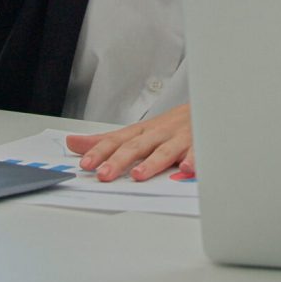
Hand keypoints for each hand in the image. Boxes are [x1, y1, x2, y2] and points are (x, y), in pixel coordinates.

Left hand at [65, 103, 194, 181]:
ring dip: (152, 162)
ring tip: (138, 175)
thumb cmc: (170, 126)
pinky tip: (187, 169)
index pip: (117, 140)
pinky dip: (194, 160)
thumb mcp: (137, 131)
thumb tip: (73, 143)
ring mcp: (179, 138)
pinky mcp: (200, 144)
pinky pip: (198, 153)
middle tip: (104, 174)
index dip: (100, 152)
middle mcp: (159, 133)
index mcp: (143, 132)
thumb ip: (106, 140)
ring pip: (165, 150)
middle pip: (137, 146)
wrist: (207, 106)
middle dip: (120, 160)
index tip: (85, 164)